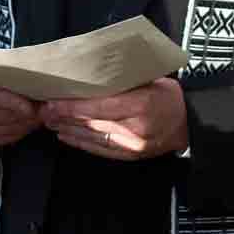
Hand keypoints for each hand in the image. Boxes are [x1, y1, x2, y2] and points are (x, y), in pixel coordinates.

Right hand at [0, 75, 40, 145]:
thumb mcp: (3, 68)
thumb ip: (17, 78)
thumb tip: (40, 90)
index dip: (15, 103)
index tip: (31, 105)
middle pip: (3, 117)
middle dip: (26, 113)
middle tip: (43, 107)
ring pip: (9, 129)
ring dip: (27, 122)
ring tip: (39, 111)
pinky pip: (9, 137)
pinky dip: (22, 129)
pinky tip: (28, 118)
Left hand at [39, 78, 187, 160]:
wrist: (190, 123)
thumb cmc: (168, 96)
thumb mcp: (149, 80)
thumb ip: (121, 82)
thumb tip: (89, 76)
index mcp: (141, 104)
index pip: (99, 106)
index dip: (73, 106)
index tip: (53, 102)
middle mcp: (135, 128)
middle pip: (91, 123)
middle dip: (64, 117)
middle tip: (44, 111)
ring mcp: (133, 146)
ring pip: (93, 138)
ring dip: (68, 130)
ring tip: (50, 122)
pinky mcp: (131, 157)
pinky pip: (100, 150)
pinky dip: (81, 143)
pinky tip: (66, 136)